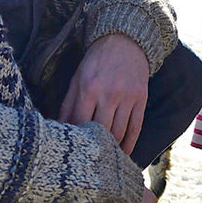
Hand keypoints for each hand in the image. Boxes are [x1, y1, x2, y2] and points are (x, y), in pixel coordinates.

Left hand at [59, 33, 149, 153]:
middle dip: (94, 147)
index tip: (73, 150)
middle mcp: (110, 93)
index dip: (77, 139)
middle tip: (88, 160)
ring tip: (104, 159)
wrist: (125, 41)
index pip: (81, 122)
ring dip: (112, 148)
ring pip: (119, 132)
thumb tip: (59, 128)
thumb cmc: (97, 61)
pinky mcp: (141, 99)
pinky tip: (123, 153)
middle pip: (101, 131)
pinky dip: (130, 143)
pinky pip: (136, 127)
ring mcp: (128, 97)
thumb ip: (68, 104)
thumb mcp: (78, 78)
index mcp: (89, 88)